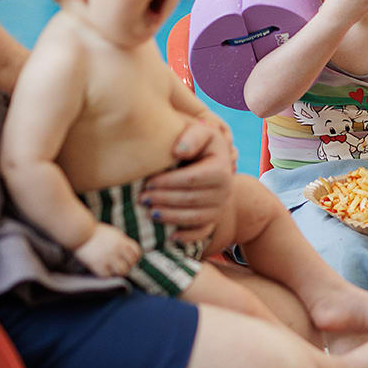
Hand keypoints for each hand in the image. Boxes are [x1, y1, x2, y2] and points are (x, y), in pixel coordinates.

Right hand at [75, 225, 140, 276]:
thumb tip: (130, 252)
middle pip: (131, 264)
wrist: (79, 231)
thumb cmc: (95, 232)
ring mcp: (107, 257)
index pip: (137, 253)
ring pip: (122, 271)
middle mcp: (116, 249)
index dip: (135, 258)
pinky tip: (104, 270)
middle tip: (122, 266)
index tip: (130, 260)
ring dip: (119, 272)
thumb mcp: (113, 233)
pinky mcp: (97, 264)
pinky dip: (107, 274)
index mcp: (121, 240)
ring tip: (114, 270)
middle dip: (128, 266)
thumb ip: (122, 241)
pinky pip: (108, 275)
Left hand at [141, 118, 234, 241]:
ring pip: (195, 218)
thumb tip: (178, 151)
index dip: (168, 182)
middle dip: (164, 199)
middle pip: (192, 199)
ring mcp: (220, 207)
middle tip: (141, 198)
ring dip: (170, 217)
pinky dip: (187, 237)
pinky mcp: (214, 220)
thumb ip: (192, 134)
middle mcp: (225, 190)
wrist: (214, 162)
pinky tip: (170, 236)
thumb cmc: (199, 143)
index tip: (147, 181)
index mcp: (221, 168)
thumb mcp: (201, 131)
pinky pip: (202, 233)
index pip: (192, 179)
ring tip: (149, 213)